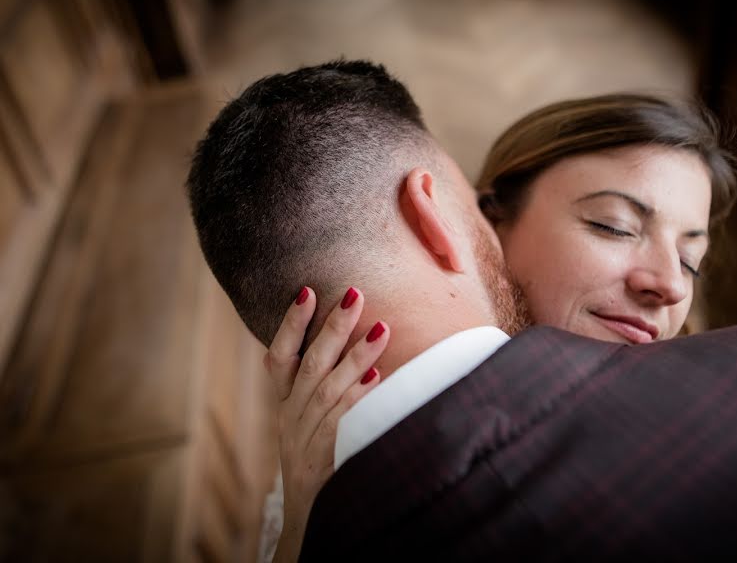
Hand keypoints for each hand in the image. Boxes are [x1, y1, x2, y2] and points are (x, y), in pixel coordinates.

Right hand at [265, 286, 388, 561]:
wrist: (312, 520)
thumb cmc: (319, 463)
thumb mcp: (308, 425)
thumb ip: (322, 390)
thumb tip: (353, 351)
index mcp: (287, 406)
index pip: (279, 358)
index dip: (290, 325)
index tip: (306, 291)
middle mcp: (293, 417)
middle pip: (310, 364)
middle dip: (332, 327)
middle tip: (355, 294)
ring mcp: (307, 437)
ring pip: (330, 388)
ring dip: (356, 357)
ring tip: (382, 330)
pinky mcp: (326, 455)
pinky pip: (343, 421)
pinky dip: (358, 398)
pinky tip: (377, 378)